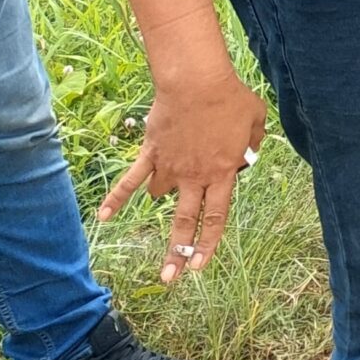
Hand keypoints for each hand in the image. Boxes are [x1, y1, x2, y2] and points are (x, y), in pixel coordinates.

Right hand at [99, 70, 267, 283]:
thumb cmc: (230, 98)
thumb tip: (246, 156)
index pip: (216, 216)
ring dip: (161, 203)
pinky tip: (103, 217)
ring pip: (160, 198)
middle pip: (186, 220)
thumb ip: (254, 142)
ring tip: (160, 216)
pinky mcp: (151, 154)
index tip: (199, 265)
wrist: (196, 82)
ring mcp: (169, 167)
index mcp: (223, 172)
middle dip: (178, 250)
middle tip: (170, 277)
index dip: (208, 243)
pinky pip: (130, 180)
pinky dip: (117, 198)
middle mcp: (195, 176)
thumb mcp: (256, 120)